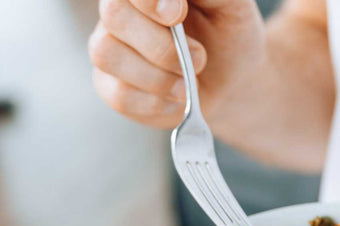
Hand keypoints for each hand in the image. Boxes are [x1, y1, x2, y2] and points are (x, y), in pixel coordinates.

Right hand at [88, 0, 265, 127]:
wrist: (232, 80)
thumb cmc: (228, 34)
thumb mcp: (230, 5)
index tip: (177, 14)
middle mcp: (122, 10)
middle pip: (113, 14)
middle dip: (160, 44)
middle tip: (199, 59)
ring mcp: (109, 46)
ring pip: (107, 54)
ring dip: (157, 77)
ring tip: (188, 83)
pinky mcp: (109, 85)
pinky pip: (118, 94)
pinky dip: (155, 102)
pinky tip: (175, 98)